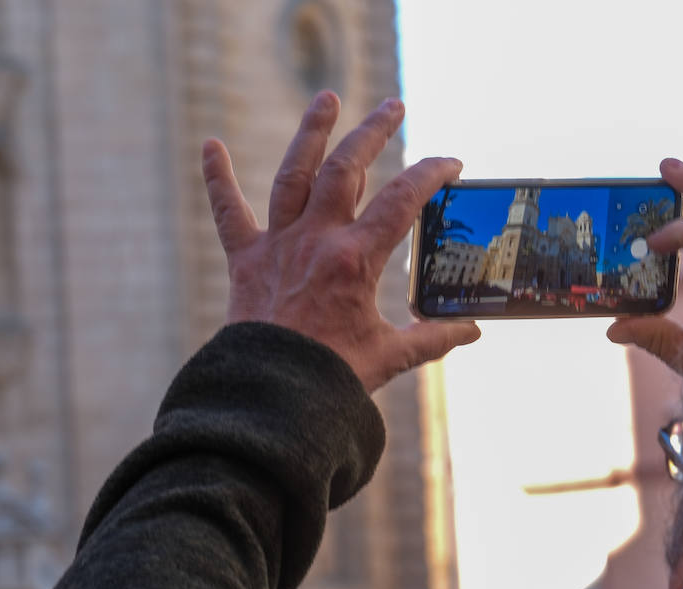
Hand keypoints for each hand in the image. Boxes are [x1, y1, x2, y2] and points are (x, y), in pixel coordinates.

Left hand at [202, 92, 480, 391]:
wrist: (270, 395)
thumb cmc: (330, 377)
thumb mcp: (391, 356)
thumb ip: (433, 338)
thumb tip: (472, 332)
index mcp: (355, 260)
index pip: (401, 201)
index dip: (430, 176)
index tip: (450, 163)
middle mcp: (315, 240)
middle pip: (346, 169)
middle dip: (373, 132)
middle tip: (393, 106)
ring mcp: (278, 245)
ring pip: (294, 174)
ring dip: (311, 133)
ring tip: (326, 99)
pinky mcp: (245, 261)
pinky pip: (228, 213)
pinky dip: (217, 179)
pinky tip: (209, 145)